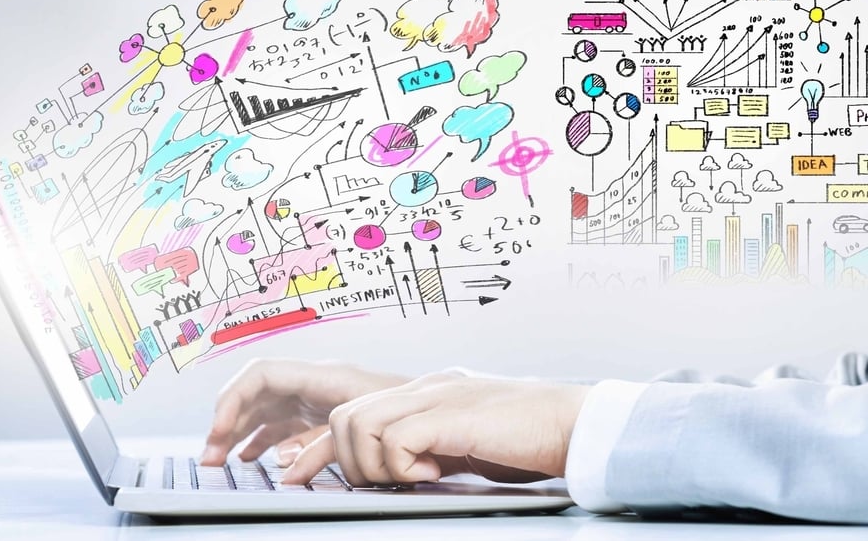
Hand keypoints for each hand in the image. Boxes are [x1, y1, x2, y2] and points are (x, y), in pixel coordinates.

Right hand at [200, 358, 409, 466]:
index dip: (234, 399)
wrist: (443, 411)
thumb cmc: (412, 411)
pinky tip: (254, 461)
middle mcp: (315, 383)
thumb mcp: (367, 426)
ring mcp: (317, 398)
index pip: (261, 374)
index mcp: (323, 377)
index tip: (220, 432)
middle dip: (227, 421)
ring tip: (221, 461)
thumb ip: (324, 444)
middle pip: (256, 393)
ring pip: (265, 410)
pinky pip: (283, 425)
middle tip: (209, 457)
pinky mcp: (323, 416)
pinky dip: (263, 441)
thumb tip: (284, 463)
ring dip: (240, 433)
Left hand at [281, 373, 589, 486]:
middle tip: (390, 481)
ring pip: (359, 422)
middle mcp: (420, 388)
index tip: (298, 473)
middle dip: (350, 460)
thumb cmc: (523, 439)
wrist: (570, 424)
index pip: (351, 412)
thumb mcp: (458, 444)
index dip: (319, 447)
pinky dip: (404, 464)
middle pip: (344, 415)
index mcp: (421, 393)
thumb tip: (394, 473)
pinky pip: (395, 436)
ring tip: (413, 477)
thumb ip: (424, 448)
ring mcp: (434, 396)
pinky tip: (433, 472)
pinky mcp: (450, 413)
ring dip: (376, 462)